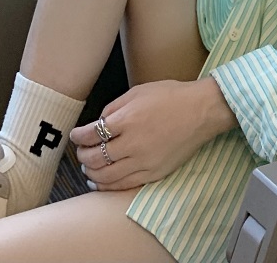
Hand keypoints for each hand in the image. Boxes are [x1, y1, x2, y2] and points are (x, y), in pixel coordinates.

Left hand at [69, 78, 236, 190]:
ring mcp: (144, 162)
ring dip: (91, 173)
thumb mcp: (138, 91)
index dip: (79, 135)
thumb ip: (114, 107)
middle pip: (95, 157)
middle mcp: (133, 143)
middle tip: (81, 151)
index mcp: (127, 119)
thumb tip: (98, 122)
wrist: (201, 111)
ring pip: (106, 176)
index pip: (92, 133)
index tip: (75, 135)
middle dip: (82, 155)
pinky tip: (100, 182)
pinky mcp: (154, 173)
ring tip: (87, 168)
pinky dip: (107, 186)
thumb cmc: (171, 96)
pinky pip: (124, 185)